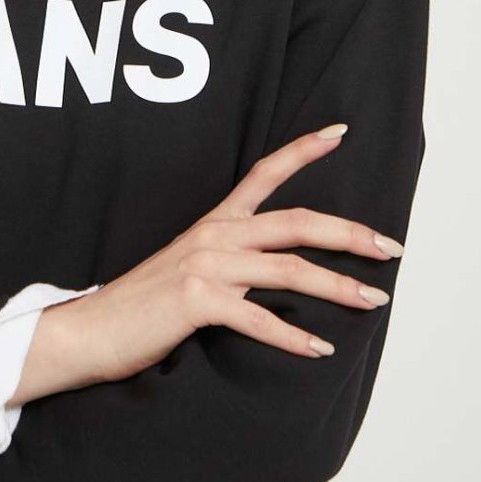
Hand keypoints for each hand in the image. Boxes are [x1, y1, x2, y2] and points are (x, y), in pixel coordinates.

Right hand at [68, 123, 404, 386]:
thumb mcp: (190, 267)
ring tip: (373, 300)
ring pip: (288, 269)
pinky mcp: (197, 301)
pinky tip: (319, 349)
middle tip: (389, 247)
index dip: (303, 151)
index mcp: (215, 223)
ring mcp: (205, 266)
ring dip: (337, 287)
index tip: (339, 132)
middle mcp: (214, 235)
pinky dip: (292, 337)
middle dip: (349, 233)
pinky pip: (257, 318)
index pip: (264, 173)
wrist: (91, 330)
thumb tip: (276, 270)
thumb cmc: (143, 304)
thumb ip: (231, 260)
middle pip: (296, 222)